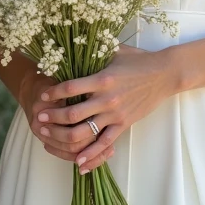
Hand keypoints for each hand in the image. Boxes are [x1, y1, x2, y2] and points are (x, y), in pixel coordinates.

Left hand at [35, 44, 175, 174]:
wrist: (165, 74)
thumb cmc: (139, 60)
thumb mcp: (115, 50)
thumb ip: (95, 51)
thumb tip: (75, 42)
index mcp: (102, 79)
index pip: (70, 87)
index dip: (53, 93)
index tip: (43, 95)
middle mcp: (106, 99)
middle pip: (72, 114)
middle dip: (52, 118)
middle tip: (39, 118)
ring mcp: (115, 114)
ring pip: (84, 132)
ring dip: (63, 136)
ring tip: (50, 137)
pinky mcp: (124, 124)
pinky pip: (105, 143)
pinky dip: (90, 154)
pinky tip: (78, 162)